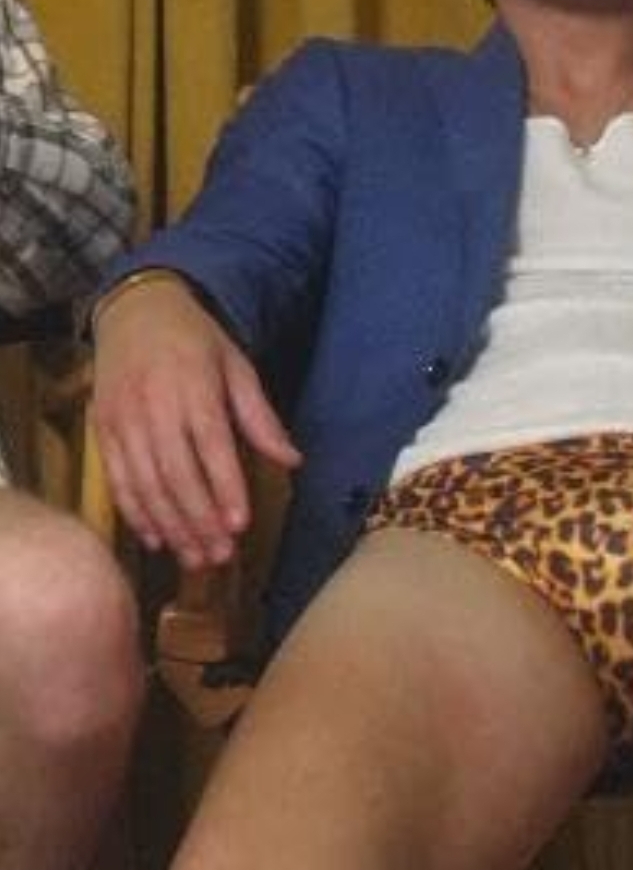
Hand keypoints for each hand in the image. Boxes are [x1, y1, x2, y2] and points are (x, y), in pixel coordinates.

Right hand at [92, 276, 300, 567]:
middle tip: (220, 556)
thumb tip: (292, 460)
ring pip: (145, 483)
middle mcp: (153, 404)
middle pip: (175, 472)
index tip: (239, 525)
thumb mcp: (236, 366)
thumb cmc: (195, 341)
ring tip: (195, 558)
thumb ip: (260, 416)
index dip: (224, 487)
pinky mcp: (103, 429)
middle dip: (198, 519)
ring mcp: (123, 418)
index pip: (210, 445)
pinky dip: (135, 513)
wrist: (135, 310)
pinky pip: (117, 479)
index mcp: (192, 386)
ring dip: (171, 525)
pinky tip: (156, 540)